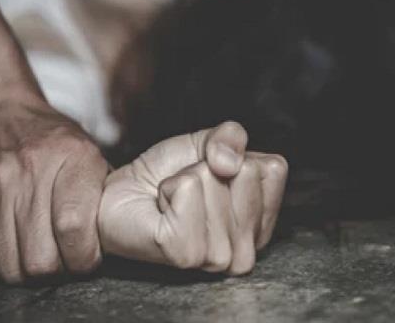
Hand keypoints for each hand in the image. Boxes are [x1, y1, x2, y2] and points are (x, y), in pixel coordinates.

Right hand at [0, 99, 108, 282]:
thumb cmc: (50, 141)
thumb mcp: (89, 154)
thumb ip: (101, 195)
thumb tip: (115, 239)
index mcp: (71, 156)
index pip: (74, 227)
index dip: (83, 258)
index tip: (85, 259)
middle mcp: (29, 168)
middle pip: (40, 257)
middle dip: (56, 270)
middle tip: (60, 258)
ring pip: (10, 266)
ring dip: (26, 270)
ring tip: (36, 250)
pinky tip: (12, 245)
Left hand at [99, 121, 286, 274]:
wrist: (121, 194)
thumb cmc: (165, 174)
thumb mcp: (205, 143)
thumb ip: (231, 137)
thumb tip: (229, 163)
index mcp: (260, 223)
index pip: (273, 169)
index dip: (236, 158)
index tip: (211, 174)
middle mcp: (246, 249)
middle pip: (245, 173)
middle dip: (208, 168)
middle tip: (187, 191)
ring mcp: (218, 257)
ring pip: (213, 181)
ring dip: (184, 180)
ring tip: (174, 203)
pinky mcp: (186, 254)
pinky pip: (187, 190)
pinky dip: (168, 188)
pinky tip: (163, 210)